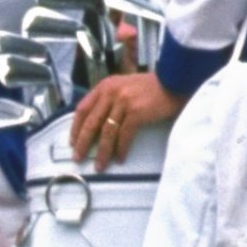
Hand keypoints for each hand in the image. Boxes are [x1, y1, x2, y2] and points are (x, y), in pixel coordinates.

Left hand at [68, 70, 183, 170]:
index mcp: (104, 86)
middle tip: (78, 157)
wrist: (174, 81)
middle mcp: (111, 92)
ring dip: (102, 152)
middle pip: (91, 122)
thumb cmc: (150, 88)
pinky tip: (119, 159)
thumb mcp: (123, 87)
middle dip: (83, 143)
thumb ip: (109, 99)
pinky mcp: (137, 112)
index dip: (75, 127)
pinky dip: (121, 149)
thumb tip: (96, 124)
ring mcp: (123, 102)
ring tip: (99, 165)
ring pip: (107, 132)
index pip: (82, 109)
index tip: (72, 142)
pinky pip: (124, 135)